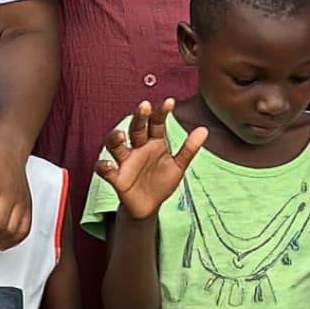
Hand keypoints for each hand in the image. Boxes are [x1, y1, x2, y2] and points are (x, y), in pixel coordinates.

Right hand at [102, 106, 206, 223]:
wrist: (149, 207)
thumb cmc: (162, 182)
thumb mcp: (178, 165)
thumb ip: (189, 148)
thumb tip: (204, 129)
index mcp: (154, 142)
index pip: (156, 123)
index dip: (161, 112)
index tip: (169, 102)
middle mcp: (138, 148)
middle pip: (136, 128)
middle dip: (139, 117)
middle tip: (144, 106)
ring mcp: (126, 162)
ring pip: (115, 145)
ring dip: (115, 138)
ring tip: (120, 135)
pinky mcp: (116, 178)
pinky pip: (105, 170)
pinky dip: (104, 167)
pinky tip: (109, 165)